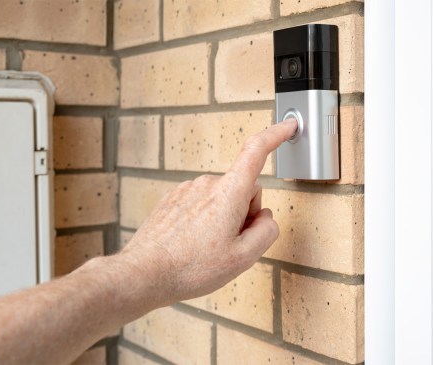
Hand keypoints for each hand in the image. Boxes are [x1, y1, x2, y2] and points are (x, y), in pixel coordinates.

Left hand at [118, 119, 297, 305]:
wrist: (144, 274)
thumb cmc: (190, 268)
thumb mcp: (243, 258)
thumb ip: (266, 232)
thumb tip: (266, 218)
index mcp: (228, 193)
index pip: (256, 152)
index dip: (276, 135)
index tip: (288, 125)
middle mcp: (207, 183)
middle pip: (243, 188)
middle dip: (245, 212)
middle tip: (231, 243)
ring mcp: (187, 189)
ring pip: (222, 198)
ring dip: (224, 218)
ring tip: (207, 248)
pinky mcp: (173, 199)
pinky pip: (202, 204)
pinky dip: (205, 220)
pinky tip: (194, 244)